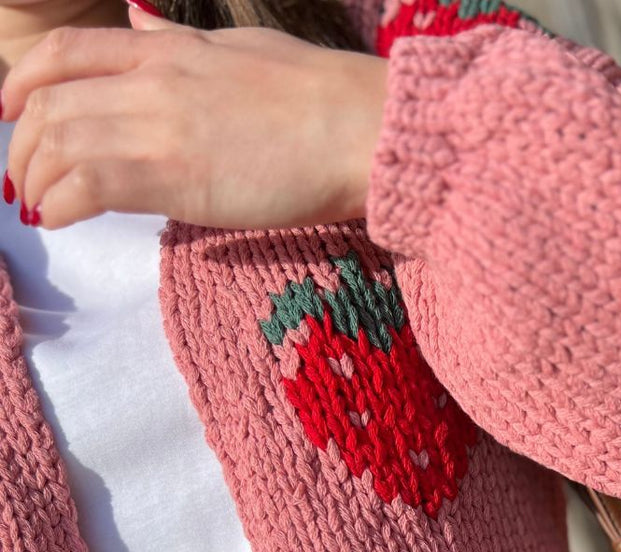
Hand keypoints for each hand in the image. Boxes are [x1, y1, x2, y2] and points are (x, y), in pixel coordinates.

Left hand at [0, 6, 389, 230]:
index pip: (67, 54)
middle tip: (25, 181)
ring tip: (39, 206)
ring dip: (36, 180)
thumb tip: (144, 32)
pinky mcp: (173, 176)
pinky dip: (59, 204)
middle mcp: (151, 81)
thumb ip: (182, 48)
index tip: (11, 114)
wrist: (357, 129)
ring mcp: (159, 126)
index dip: (22, 83)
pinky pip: (87, 185)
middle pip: (51, 105)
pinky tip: (58, 220)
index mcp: (168, 50)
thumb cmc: (321, 96)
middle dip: (24, 146)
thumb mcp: (240, 50)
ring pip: (59, 144)